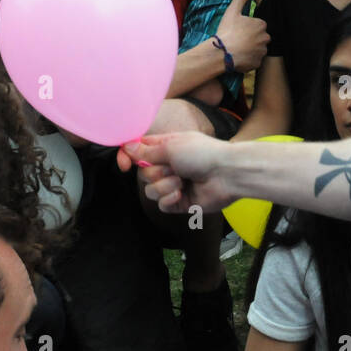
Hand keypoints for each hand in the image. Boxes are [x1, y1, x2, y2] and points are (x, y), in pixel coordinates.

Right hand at [116, 132, 236, 212]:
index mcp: (166, 147)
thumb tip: (127, 146)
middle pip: (143, 173)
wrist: (227, 174)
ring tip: (182, 181)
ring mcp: (174, 184)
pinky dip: (169, 198)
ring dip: (164, 185)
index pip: (139, 152)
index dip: (128, 157)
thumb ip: (147, 151)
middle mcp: (168, 165)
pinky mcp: (179, 202)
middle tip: (173, 168)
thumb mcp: (171, 146)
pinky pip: (161, 204)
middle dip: (155, 172)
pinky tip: (182, 193)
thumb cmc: (203, 154)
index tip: (124, 163)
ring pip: (150, 190)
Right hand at [213, 0, 268, 72]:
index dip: (249, 27)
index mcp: (260, 25)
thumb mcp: (232, 12)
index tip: (240, 30)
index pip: (259, 25)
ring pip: (258, 49)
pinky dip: (248, 60)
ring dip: (251, 49)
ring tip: (237, 49)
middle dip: (252, 39)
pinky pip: (254, 61)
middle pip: (260, 37)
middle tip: (239, 40)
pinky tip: (238, 57)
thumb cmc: (228, 31)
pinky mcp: (257, 63)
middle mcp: (265, 38)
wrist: (222, 53)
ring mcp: (261, 52)